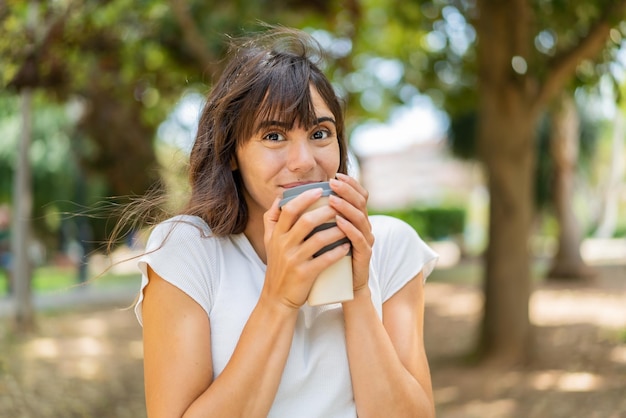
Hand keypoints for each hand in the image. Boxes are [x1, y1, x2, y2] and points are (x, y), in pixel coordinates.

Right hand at [262, 188, 351, 309]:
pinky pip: (324, 260)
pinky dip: (337, 252)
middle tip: (340, 205)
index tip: (320, 190)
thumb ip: (272, 219)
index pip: (289, 209)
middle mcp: (283, 245)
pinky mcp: (304, 274)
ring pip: (318, 240)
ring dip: (335, 230)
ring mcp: (294, 260)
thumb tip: (279, 198)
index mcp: (276, 235)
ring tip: (347, 225)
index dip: (305, 197)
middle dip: (325, 211)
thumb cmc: (278, 266)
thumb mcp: (269, 242)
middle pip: (306, 221)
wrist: (277, 298)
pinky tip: (347, 246)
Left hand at [328, 174, 373, 293]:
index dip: (350, 184)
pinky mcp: (363, 255)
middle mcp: (363, 226)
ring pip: (360, 218)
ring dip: (346, 207)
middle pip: (360, 202)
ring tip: (332, 200)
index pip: (358, 195)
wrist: (339, 286)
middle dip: (347, 190)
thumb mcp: (321, 233)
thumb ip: (316, 216)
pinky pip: (359, 239)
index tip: (335, 175)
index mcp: (355, 219)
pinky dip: (349, 229)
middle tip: (333, 183)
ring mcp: (365, 240)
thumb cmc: (328, 257)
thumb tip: (297, 197)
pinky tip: (339, 222)